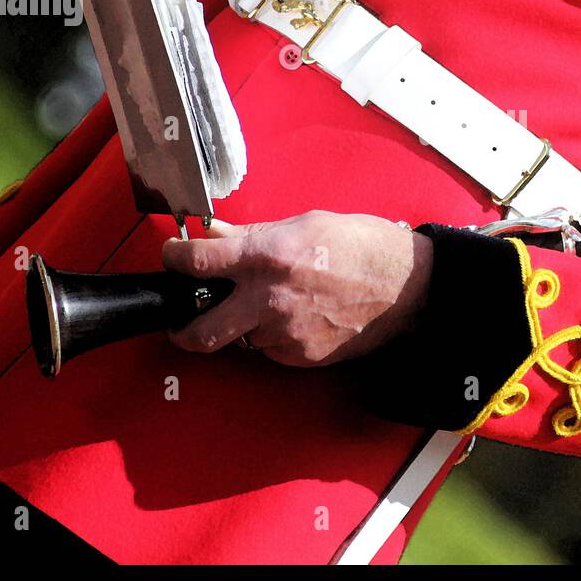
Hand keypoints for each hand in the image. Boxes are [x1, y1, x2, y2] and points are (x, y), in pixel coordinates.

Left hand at [161, 211, 432, 365]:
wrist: (407, 286)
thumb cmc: (363, 247)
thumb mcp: (304, 224)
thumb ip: (253, 235)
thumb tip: (215, 236)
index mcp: (265, 255)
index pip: (195, 261)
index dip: (174, 258)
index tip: (172, 258)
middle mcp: (268, 298)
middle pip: (199, 330)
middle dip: (182, 328)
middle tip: (181, 320)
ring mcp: (284, 332)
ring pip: (240, 337)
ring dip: (245, 324)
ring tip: (274, 304)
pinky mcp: (301, 356)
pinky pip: (271, 350)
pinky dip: (275, 336)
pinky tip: (298, 316)